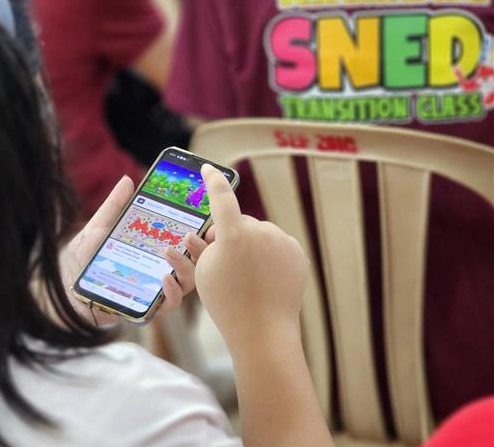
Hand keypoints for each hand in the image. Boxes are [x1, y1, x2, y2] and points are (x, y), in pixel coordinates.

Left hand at [61, 175, 203, 324]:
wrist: (60, 291)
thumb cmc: (80, 261)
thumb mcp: (98, 229)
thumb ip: (114, 207)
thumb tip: (127, 180)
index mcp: (152, 251)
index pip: (184, 242)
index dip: (202, 232)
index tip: (210, 219)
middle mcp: (158, 271)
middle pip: (194, 261)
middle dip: (202, 248)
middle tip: (200, 233)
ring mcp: (154, 291)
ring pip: (187, 283)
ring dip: (186, 266)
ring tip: (171, 251)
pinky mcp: (145, 309)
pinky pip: (168, 304)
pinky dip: (171, 292)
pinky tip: (164, 277)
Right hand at [195, 164, 308, 350]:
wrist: (263, 330)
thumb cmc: (226, 301)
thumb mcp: (204, 270)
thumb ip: (209, 245)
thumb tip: (223, 234)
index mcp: (232, 234)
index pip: (220, 196)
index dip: (213, 180)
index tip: (208, 169)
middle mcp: (259, 231)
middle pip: (239, 223)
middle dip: (231, 236)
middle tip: (226, 263)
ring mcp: (281, 241)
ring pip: (259, 234)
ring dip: (251, 246)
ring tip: (248, 277)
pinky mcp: (296, 252)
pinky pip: (277, 245)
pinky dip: (269, 256)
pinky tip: (265, 278)